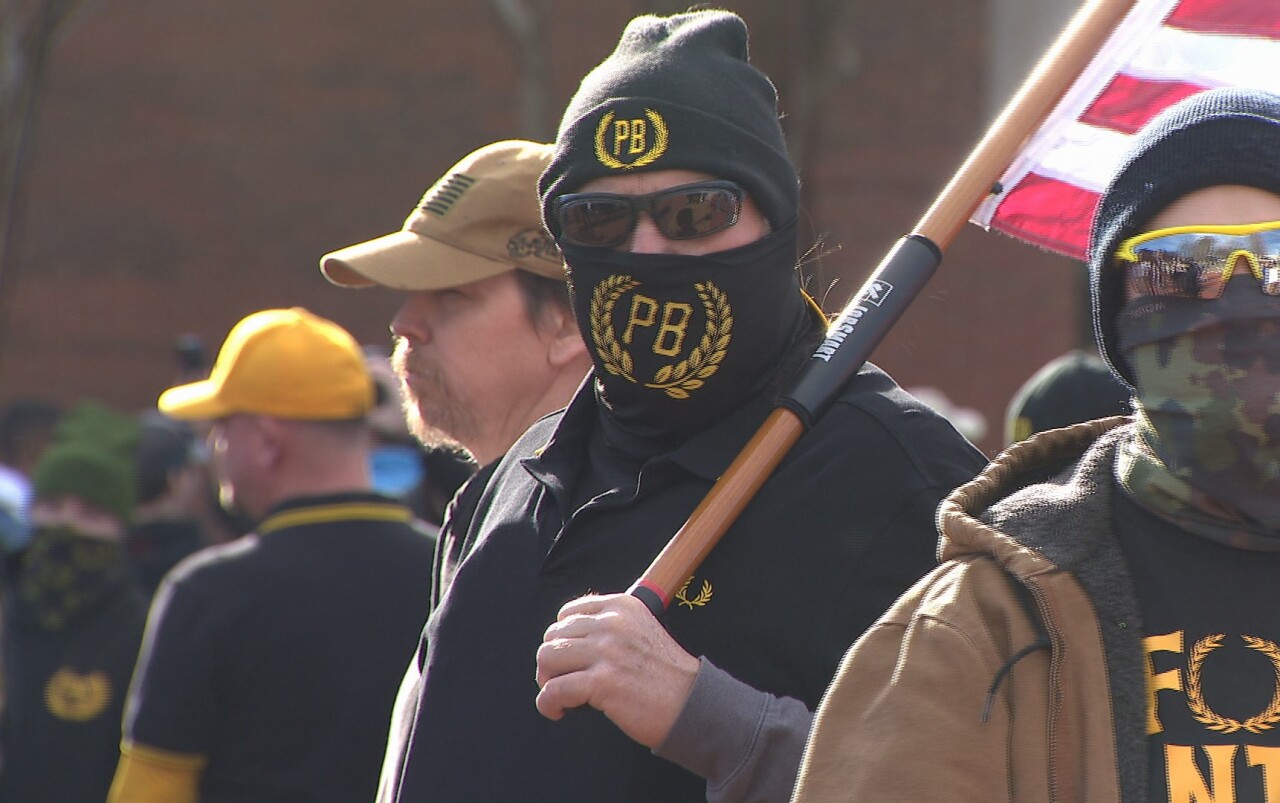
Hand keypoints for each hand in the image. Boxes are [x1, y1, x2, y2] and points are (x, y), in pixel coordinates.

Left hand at [535, 592, 699, 747]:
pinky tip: (558, 711)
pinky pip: (553, 690)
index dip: (561, 638)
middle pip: (553, 636)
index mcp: (622, 606)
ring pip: (547, 658)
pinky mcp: (601, 683)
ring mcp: (606, 652)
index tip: (569, 659)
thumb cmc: (666, 675)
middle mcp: (612, 623)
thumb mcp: (642, 631)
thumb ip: (611, 626)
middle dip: (552, 662)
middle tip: (562, 682)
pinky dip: (547, 704)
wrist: (692, 704)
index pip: (568, 613)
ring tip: (561, 696)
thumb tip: (569, 640)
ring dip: (546, 681)